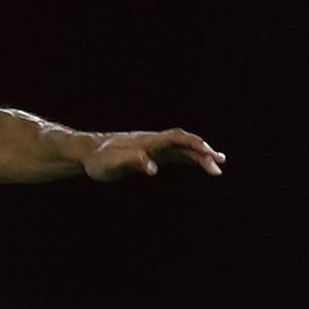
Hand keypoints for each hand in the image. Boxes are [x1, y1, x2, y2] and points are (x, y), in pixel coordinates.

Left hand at [85, 128, 224, 181]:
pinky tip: (201, 162)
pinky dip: (190, 158)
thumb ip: (132, 162)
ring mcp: (154, 147)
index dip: (193, 144)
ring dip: (200, 155)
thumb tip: (152, 169)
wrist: (88, 152)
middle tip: (220, 165)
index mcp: (147, 142)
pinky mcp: (152, 154)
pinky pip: (176, 154)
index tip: (208, 153)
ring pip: (182, 148)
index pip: (176, 139)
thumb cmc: (98, 160)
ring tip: (219, 165)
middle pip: (184, 143)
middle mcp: (154, 141)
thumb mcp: (111, 165)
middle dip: (203, 152)